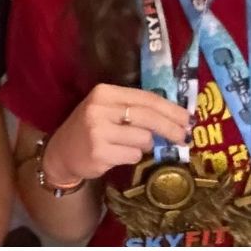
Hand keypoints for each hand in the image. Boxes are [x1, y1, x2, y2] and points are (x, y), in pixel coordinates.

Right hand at [43, 84, 188, 186]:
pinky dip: (132, 157)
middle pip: (149, 117)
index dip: (171, 109)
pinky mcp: (99, 152)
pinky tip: (117, 154)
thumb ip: (136, 109)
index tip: (188, 119)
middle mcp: (100, 108)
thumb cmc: (91, 128)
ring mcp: (98, 131)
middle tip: (185, 138)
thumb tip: (176, 117)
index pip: (147, 98)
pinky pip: (133, 155)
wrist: (61, 152)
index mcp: (105, 92)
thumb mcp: (108, 110)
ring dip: (145, 146)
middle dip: (171, 129)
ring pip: (143, 139)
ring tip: (129, 145)